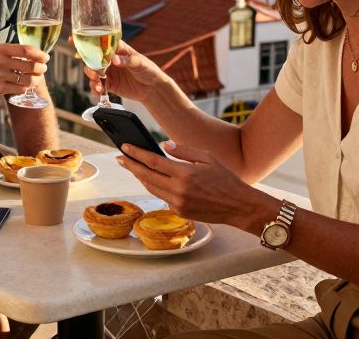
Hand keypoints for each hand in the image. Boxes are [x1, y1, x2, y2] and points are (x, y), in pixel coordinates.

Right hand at [0, 43, 47, 103]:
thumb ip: (7, 52)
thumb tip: (29, 53)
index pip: (26, 49)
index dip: (40, 54)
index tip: (46, 57)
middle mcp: (0, 61)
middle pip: (30, 65)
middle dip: (41, 68)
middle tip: (43, 69)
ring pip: (27, 79)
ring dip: (36, 80)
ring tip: (37, 79)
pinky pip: (19, 89)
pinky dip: (25, 89)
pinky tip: (25, 87)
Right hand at [83, 40, 171, 102]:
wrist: (153, 89)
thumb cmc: (149, 70)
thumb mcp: (140, 62)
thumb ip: (127, 60)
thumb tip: (114, 59)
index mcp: (117, 48)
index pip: (100, 41)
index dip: (86, 40)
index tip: (73, 40)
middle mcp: (110, 59)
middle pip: (92, 57)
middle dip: (87, 61)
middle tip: (90, 68)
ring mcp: (108, 72)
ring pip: (92, 71)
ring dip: (91, 75)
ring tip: (98, 80)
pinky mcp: (109, 84)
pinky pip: (98, 85)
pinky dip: (96, 88)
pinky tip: (100, 91)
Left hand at [115, 141, 267, 226]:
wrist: (238, 206)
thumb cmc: (225, 178)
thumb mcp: (207, 158)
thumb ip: (184, 151)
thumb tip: (164, 146)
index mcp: (185, 173)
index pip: (152, 161)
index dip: (136, 154)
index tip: (124, 147)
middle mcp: (178, 190)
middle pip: (146, 176)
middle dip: (131, 166)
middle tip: (119, 158)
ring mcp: (178, 203)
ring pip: (151, 188)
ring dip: (140, 177)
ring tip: (132, 167)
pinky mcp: (180, 212)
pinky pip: (162, 197)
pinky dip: (155, 187)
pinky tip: (151, 179)